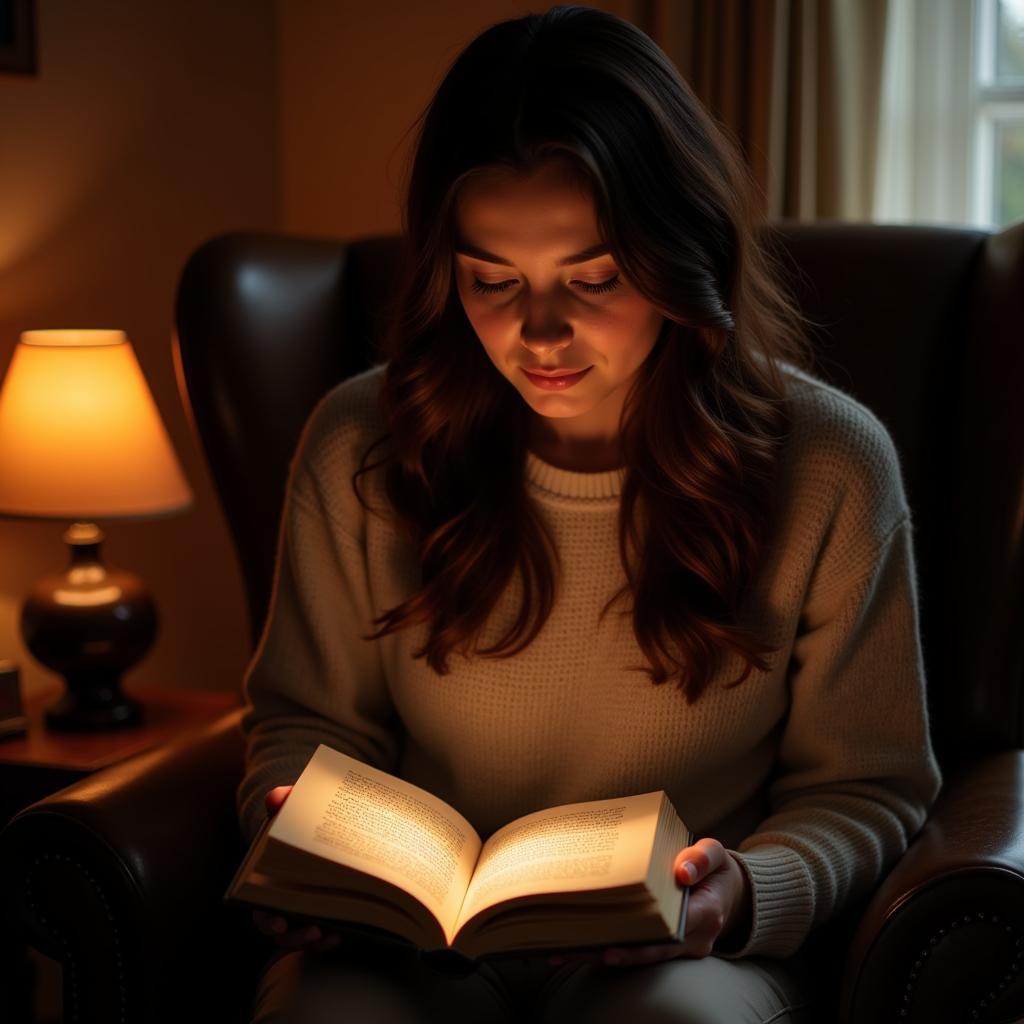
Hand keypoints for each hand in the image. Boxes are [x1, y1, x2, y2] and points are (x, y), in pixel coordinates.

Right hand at [251, 785, 342, 952]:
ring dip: (319, 941)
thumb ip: (285, 801)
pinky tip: (352, 929)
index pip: (261, 910)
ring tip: (335, 934)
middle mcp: (283, 905)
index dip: (268, 921)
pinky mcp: (327, 916)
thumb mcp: (294, 808)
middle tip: (315, 930)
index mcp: (267, 884)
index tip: (279, 923)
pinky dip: (336, 935)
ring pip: (307, 938)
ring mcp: (305, 914)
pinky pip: (328, 934)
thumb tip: (276, 798)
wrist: (321, 825)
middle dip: (297, 937)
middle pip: (284, 933)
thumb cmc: (301, 820)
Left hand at [546, 837, 750, 967]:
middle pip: (649, 952)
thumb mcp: (715, 854)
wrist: (727, 891)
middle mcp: (693, 940)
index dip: (641, 941)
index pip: (672, 931)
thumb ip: (701, 858)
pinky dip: (610, 948)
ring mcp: (681, 949)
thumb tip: (682, 870)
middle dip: (610, 952)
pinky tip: (578, 944)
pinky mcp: (668, 948)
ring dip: (601, 954)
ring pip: (640, 957)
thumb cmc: (714, 869)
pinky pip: (639, 952)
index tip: (611, 947)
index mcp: (706, 914)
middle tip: (573, 948)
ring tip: (562, 951)